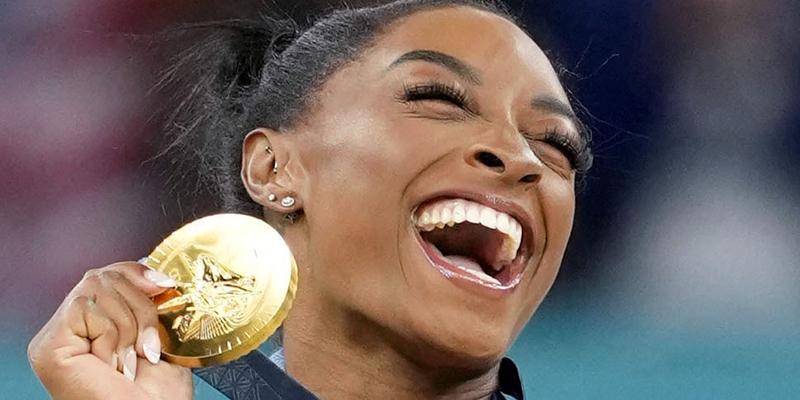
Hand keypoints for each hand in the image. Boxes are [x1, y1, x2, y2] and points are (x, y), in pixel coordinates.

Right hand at [28, 262, 192, 399]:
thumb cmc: (157, 392)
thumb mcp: (161, 337)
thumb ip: (151, 303)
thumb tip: (158, 276)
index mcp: (97, 321)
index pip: (110, 272)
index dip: (138, 272)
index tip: (166, 285)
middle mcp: (73, 326)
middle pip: (105, 275)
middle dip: (140, 307)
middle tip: (148, 348)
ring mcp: (58, 335)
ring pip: (97, 287)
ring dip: (129, 327)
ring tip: (129, 362)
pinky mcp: (48, 345)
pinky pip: (85, 308)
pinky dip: (110, 336)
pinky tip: (110, 365)